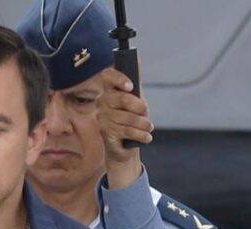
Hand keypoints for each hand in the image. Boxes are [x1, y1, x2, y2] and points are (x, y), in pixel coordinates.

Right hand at [98, 68, 152, 186]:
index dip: (119, 79)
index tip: (131, 87)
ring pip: (128, 117)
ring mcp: (102, 118)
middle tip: (146, 113)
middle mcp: (101, 102)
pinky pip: (127, 131)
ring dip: (143, 124)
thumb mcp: (136, 101)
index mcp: (108, 91)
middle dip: (140, 107)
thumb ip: (135, 84)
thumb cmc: (130, 121)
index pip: (107, 76)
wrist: (123, 147)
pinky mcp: (105, 133)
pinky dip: (141, 135)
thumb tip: (138, 59)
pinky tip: (146, 137)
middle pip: (122, 99)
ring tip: (148, 128)